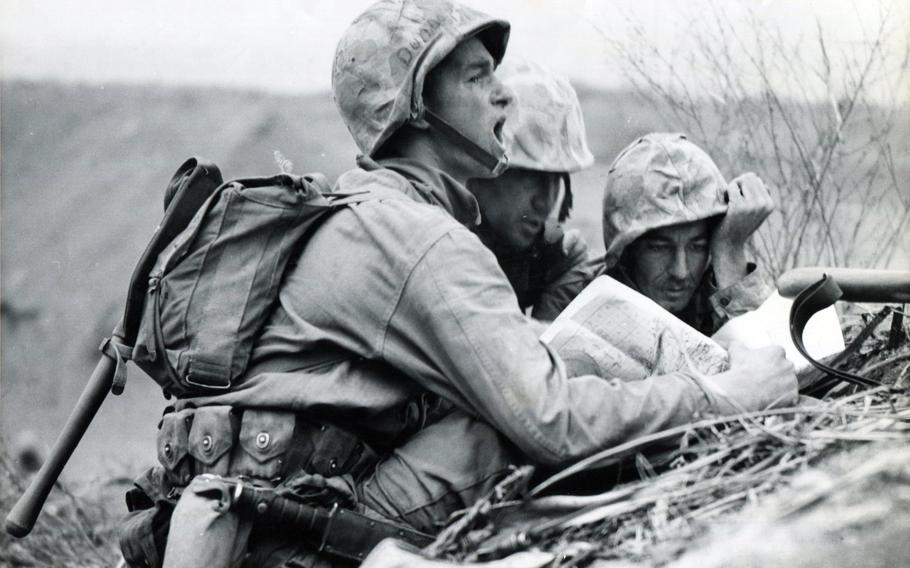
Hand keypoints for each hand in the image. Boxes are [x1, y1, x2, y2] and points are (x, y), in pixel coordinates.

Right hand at [704, 342, 797, 411]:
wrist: (742, 391)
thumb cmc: (741, 371)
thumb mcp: (736, 352)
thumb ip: (738, 345)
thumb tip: (735, 344)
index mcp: (777, 352)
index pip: (777, 355)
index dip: (768, 362)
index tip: (761, 367)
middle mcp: (788, 365)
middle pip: (785, 368)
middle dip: (776, 374)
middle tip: (763, 380)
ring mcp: (792, 381)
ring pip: (788, 383)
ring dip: (780, 387)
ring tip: (766, 391)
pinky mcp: (793, 396)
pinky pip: (791, 398)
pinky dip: (783, 400)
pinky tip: (771, 400)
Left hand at [711, 173, 774, 287]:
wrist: (728, 246)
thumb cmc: (737, 227)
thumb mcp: (753, 212)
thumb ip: (757, 196)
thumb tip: (755, 177)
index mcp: (770, 204)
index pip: (757, 180)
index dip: (744, 187)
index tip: (738, 199)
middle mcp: (764, 204)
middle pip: (750, 177)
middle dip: (738, 183)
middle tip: (731, 198)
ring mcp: (753, 205)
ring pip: (743, 179)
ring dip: (732, 186)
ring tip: (729, 201)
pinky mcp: (740, 206)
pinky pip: (732, 186)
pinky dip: (726, 192)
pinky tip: (725, 203)